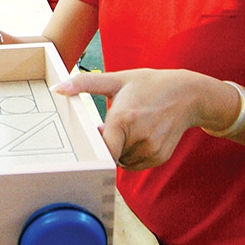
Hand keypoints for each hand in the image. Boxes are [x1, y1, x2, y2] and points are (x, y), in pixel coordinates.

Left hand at [52, 69, 205, 169]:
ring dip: (120, 150)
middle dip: (109, 143)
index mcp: (124, 118)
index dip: (97, 144)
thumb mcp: (117, 80)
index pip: (102, 149)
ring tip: (130, 128)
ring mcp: (151, 150)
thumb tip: (58, 88)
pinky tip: (140, 136)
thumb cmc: (149, 85)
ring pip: (123, 162)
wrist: (186, 95)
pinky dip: (133, 154)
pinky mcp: (160, 157)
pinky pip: (136, 164)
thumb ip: (85, 83)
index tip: (98, 131)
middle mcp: (139, 137)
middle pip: (111, 154)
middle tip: (115, 125)